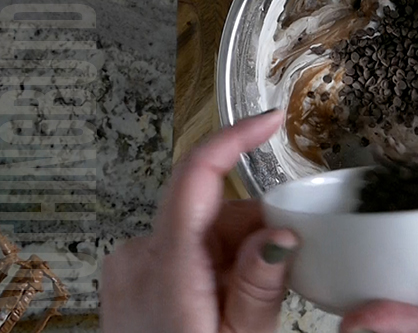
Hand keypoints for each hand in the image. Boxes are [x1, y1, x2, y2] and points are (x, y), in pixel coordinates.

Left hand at [101, 111, 297, 332]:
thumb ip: (260, 287)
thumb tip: (279, 232)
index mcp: (167, 270)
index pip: (196, 178)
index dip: (234, 138)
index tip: (271, 120)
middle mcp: (138, 256)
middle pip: (213, 211)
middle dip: (256, 232)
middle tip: (280, 278)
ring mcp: (129, 263)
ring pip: (203, 230)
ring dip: (235, 254)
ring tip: (241, 306)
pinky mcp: (130, 270)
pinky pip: (185, 246)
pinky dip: (214, 263)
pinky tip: (220, 301)